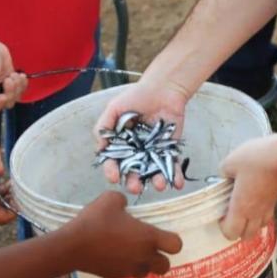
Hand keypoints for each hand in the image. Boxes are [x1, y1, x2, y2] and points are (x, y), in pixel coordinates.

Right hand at [0, 29, 25, 115]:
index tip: (3, 96)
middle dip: (11, 92)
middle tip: (8, 79)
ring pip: (15, 97)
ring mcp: (1, 88)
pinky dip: (22, 83)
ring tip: (13, 75)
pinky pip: (19, 89)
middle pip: (7, 103)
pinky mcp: (9, 82)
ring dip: (18, 87)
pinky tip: (20, 75)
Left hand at [0, 132, 15, 225]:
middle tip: (21, 189)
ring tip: (25, 196)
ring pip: (4, 211)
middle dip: (12, 196)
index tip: (14, 181)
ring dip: (15, 205)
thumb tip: (1, 170)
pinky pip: (3, 218)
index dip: (5, 186)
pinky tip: (21, 205)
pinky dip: (14, 213)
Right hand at [65, 191, 182, 277]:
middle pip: (165, 265)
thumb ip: (123, 200)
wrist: (73, 245)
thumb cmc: (95, 221)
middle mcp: (144, 256)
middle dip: (160, 257)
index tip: (160, 234)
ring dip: (143, 263)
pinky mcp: (116, 275)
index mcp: (148, 238)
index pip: (176, 245)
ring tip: (129, 252)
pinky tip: (112, 255)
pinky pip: (128, 273)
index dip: (171, 239)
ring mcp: (130, 268)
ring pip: (147, 272)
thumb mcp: (109, 199)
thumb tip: (124, 204)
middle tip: (147, 246)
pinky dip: (125, 265)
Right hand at [94, 78, 190, 192]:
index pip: (113, 161)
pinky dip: (175, 176)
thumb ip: (104, 126)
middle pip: (133, 171)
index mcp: (120, 143)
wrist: (163, 90)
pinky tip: (177, 184)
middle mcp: (135, 151)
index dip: (111, 170)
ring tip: (159, 185)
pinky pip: (173, 166)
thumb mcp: (114, 108)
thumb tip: (100, 147)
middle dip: (133, 182)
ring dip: (155, 181)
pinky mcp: (170, 150)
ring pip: (153, 172)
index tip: (113, 177)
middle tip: (135, 188)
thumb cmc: (136, 97)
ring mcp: (153, 152)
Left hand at [218, 133, 276, 240]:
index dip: (222, 227)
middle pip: (246, 235)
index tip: (218, 214)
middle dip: (235, 229)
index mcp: (242, 206)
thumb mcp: (230, 162)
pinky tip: (252, 200)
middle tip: (227, 213)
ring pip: (258, 227)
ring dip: (248, 223)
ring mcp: (268, 208)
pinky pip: (266, 216)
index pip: (232, 232)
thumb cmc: (258, 159)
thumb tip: (225, 178)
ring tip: (239, 208)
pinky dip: (258, 215)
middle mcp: (256, 212)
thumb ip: (223, 174)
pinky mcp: (276, 200)